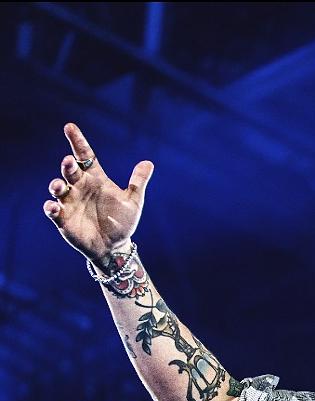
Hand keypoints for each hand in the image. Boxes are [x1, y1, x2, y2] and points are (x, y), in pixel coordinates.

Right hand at [43, 123, 153, 264]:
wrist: (114, 246)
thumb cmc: (122, 221)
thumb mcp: (133, 201)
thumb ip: (137, 182)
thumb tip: (149, 162)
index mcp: (96, 179)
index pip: (85, 156)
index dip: (78, 141)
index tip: (70, 127)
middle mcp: (80, 187)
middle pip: (70, 171)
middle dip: (68, 165)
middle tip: (70, 161)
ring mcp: (70, 202)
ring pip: (58, 188)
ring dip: (57, 185)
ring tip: (60, 185)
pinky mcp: (63, 218)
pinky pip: (53, 211)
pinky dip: (51, 208)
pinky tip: (54, 207)